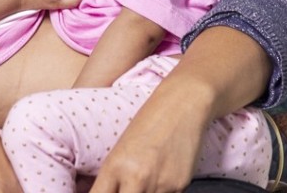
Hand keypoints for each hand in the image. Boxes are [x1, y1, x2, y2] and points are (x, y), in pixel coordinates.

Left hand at [90, 27, 270, 192]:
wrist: (182, 104)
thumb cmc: (149, 121)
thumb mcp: (121, 148)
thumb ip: (114, 178)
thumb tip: (104, 191)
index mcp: (115, 166)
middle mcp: (136, 178)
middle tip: (126, 186)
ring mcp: (159, 184)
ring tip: (146, 175)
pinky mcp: (179, 185)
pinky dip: (161, 191)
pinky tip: (162, 174)